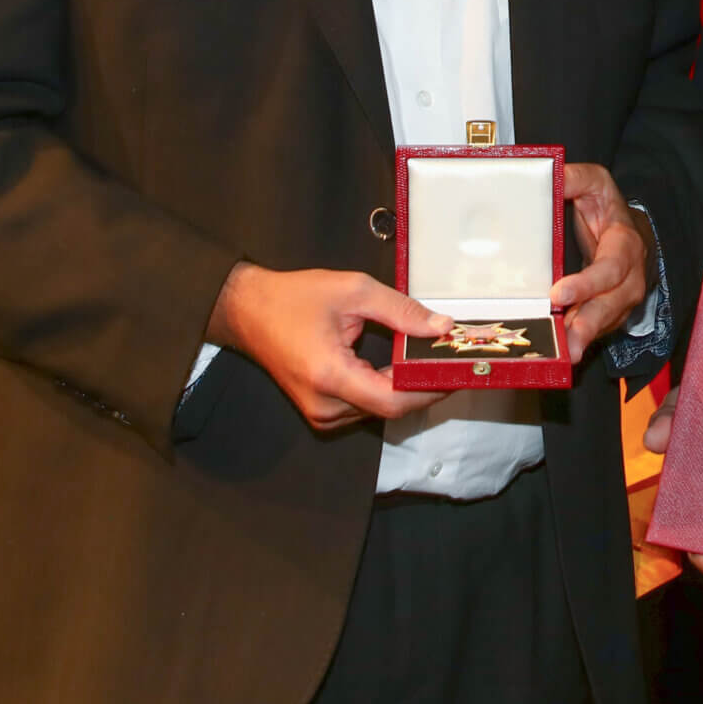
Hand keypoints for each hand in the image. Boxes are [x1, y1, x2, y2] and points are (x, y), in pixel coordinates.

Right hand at [206, 261, 451, 432]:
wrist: (247, 310)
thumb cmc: (294, 298)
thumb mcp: (353, 290)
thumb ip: (400, 310)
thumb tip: (440, 327)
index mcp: (330, 375)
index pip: (393, 399)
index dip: (429, 389)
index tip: (455, 371)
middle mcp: (324, 404)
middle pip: (389, 408)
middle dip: (424, 387)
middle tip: (450, 362)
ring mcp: (320, 413)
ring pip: (378, 410)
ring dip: (405, 389)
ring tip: (428, 361)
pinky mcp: (319, 411)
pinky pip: (363, 407)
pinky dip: (385, 390)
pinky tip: (401, 368)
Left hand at [551, 161, 650, 360]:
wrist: (630, 234)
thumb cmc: (606, 209)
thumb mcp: (595, 185)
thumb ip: (575, 179)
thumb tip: (552, 175)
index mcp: (625, 246)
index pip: (610, 269)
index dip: (586, 283)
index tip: (558, 293)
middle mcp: (629, 278)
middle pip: (611, 305)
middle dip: (589, 323)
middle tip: (568, 339)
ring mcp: (622, 300)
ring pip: (605, 323)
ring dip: (585, 339)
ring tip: (566, 354)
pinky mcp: (609, 314)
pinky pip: (597, 331)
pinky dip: (580, 340)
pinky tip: (563, 351)